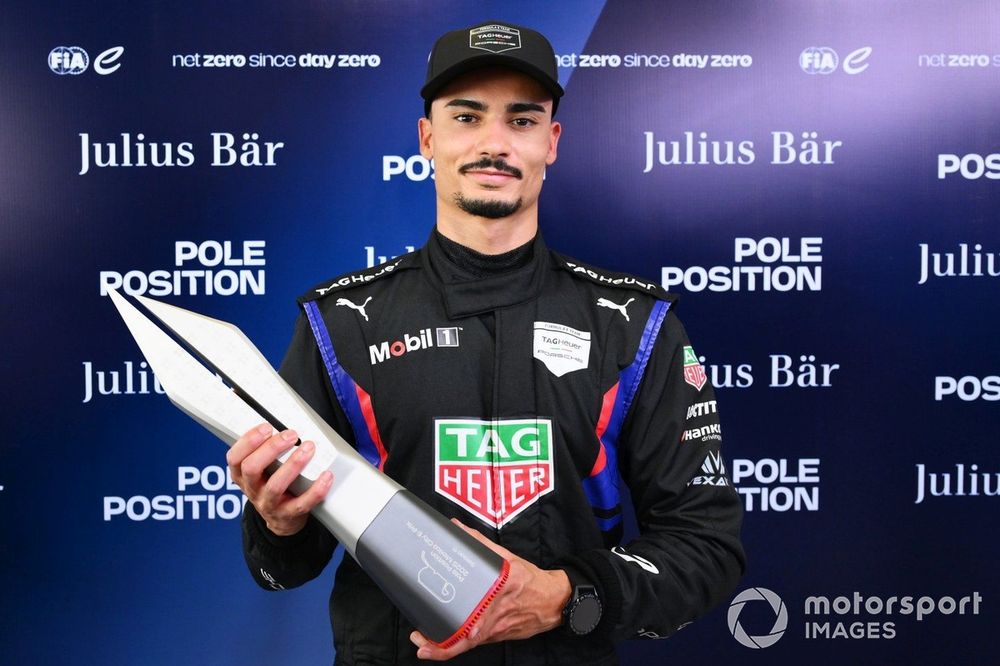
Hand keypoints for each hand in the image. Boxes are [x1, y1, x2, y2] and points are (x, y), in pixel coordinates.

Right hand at [227, 422, 332, 535]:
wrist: (281, 519)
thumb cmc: (272, 484)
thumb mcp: (262, 468)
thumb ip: (266, 448)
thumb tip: (278, 419)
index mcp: (242, 475)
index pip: (234, 458)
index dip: (248, 441)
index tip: (266, 427)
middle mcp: (252, 489)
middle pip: (252, 468)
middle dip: (271, 448)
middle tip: (291, 435)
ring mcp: (269, 504)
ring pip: (275, 486)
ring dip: (293, 464)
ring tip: (309, 448)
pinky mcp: (288, 514)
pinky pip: (302, 504)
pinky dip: (316, 490)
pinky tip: (326, 475)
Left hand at [409, 519, 571, 660]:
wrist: (555, 601)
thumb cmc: (531, 580)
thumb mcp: (508, 558)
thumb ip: (480, 544)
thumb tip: (456, 527)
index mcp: (500, 592)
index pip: (477, 616)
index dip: (457, 630)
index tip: (435, 631)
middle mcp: (497, 616)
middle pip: (466, 639)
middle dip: (441, 646)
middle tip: (420, 640)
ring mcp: (496, 630)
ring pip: (468, 645)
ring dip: (445, 648)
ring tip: (424, 644)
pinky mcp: (496, 636)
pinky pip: (475, 643)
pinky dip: (458, 644)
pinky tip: (444, 640)